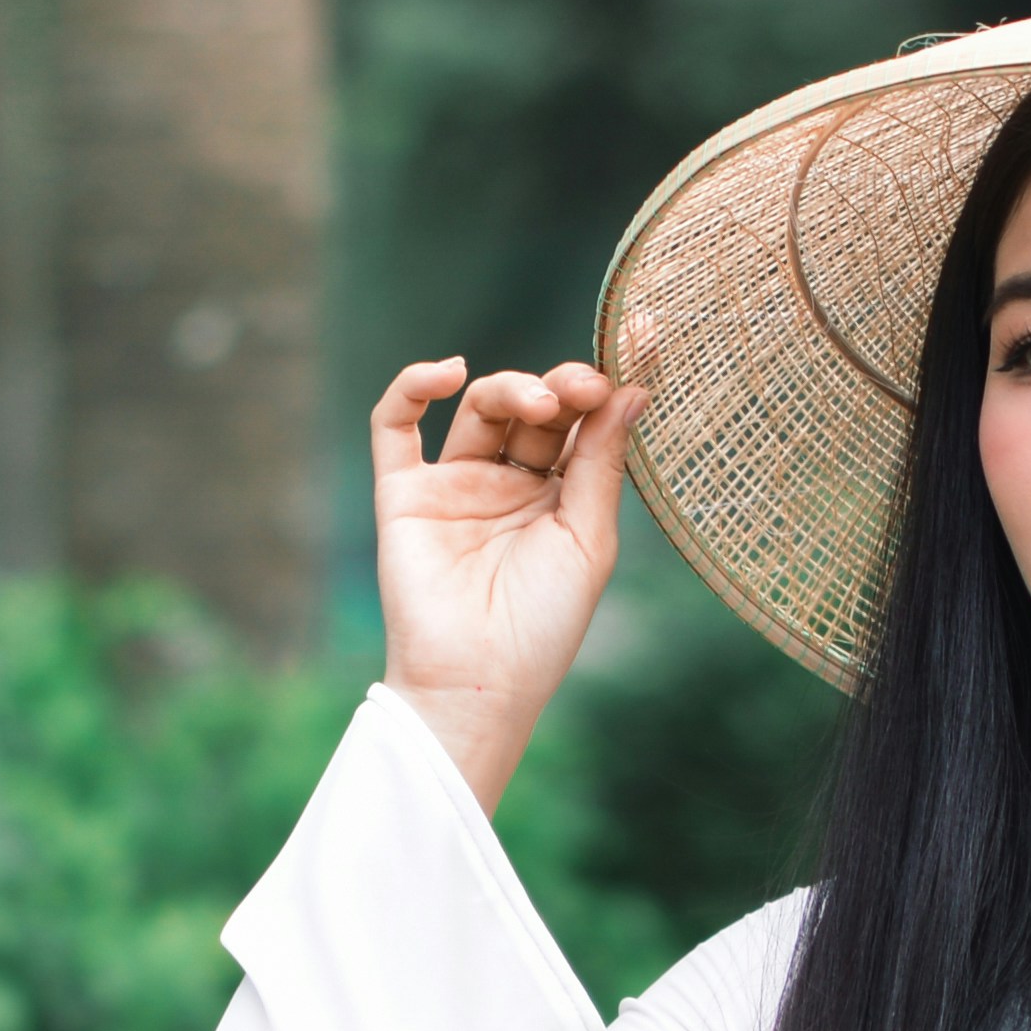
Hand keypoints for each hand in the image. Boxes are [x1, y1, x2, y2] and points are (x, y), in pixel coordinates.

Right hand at [366, 354, 639, 810]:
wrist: (476, 682)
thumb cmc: (542, 627)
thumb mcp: (589, 541)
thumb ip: (603, 463)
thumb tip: (632, 388)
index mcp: (561, 498)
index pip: (582, 423)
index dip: (603, 384)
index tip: (636, 348)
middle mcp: (509, 485)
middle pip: (535, 408)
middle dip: (562, 387)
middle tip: (582, 389)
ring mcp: (455, 486)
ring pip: (480, 407)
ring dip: (511, 388)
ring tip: (542, 403)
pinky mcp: (404, 495)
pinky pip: (394, 426)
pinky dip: (412, 387)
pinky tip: (448, 371)